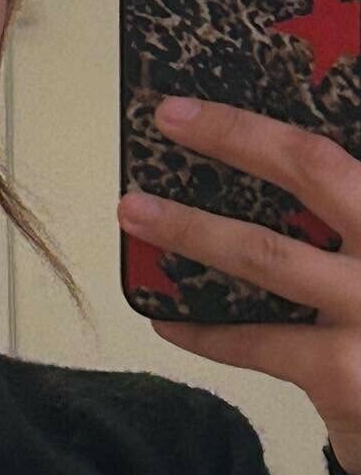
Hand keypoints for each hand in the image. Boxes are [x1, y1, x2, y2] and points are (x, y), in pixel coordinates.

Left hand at [117, 96, 360, 474]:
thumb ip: (339, 216)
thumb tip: (264, 173)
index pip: (329, 151)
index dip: (260, 124)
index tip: (195, 103)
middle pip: (313, 171)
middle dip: (234, 137)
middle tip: (168, 119)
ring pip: (268, 255)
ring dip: (193, 229)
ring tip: (135, 211)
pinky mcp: (345, 371)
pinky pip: (258, 343)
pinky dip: (207, 332)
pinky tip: (167, 320)